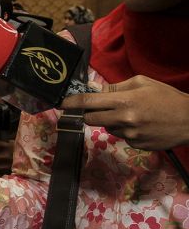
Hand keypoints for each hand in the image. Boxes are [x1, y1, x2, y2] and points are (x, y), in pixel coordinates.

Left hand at [61, 75, 188, 149]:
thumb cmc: (166, 97)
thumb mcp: (141, 83)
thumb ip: (115, 87)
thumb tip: (94, 89)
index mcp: (123, 101)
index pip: (88, 102)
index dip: (71, 103)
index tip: (61, 103)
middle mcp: (123, 119)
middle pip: (90, 119)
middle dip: (89, 114)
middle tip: (99, 108)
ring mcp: (130, 135)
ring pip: (106, 128)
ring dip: (110, 121)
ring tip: (131, 114)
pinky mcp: (136, 145)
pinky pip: (121, 137)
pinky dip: (125, 131)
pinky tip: (140, 125)